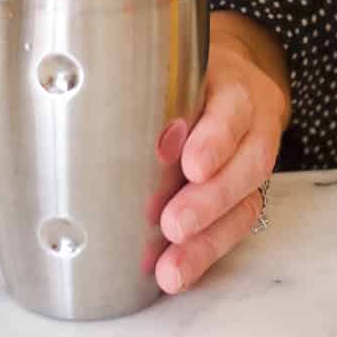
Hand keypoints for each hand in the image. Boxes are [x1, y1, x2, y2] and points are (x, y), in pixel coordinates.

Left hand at [155, 12, 290, 295]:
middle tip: (173, 224)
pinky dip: (206, 254)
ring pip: (246, 203)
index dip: (215, 139)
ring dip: (208, 241)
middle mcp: (253, 125)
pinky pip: (236, 228)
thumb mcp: (170, 65)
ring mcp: (253, 163)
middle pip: (248, 163)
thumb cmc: (184, 75)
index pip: (233, 108)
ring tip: (171, 268)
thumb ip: (141, 83)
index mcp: (234, 84)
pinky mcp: (247, 195)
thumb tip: (83, 104)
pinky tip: (176, 271)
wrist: (229, 82)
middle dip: (211, 199)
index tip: (187, 164)